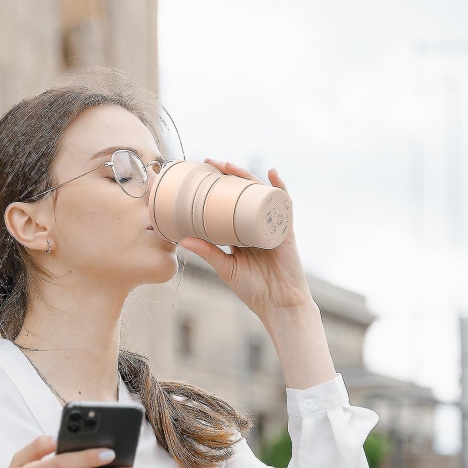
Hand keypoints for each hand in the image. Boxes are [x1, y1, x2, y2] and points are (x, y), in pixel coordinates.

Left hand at [180, 159, 313, 321]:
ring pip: (259, 194)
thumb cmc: (253, 290)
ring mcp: (271, 226)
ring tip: (230, 166)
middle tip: (210, 163)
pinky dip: (280, 187)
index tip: (199, 177)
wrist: (279, 304)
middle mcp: (256, 226)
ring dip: (247, 176)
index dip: (216, 190)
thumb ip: (207, 252)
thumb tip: (182, 239)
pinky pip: (284, 204)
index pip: (228, 205)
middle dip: (228, 176)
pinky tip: (272, 173)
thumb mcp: (225, 267)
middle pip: (243, 194)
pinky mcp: (285, 230)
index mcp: (241, 234)